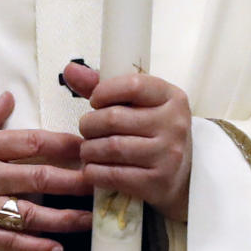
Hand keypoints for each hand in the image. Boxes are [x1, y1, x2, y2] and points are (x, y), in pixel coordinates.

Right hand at [0, 93, 89, 250]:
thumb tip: (10, 96)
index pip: (32, 143)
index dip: (64, 145)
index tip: (90, 146)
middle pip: (40, 178)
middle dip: (76, 182)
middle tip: (104, 183)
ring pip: (30, 213)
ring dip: (64, 218)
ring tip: (90, 220)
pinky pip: (6, 240)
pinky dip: (33, 247)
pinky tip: (57, 250)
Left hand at [59, 61, 191, 221]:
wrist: (179, 176)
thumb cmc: (150, 132)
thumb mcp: (136, 104)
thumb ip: (102, 86)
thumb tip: (70, 69)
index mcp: (172, 98)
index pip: (132, 84)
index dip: (104, 91)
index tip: (95, 101)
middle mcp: (175, 125)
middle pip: (114, 118)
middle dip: (88, 124)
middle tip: (86, 130)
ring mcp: (169, 155)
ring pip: (111, 147)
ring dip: (88, 149)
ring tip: (88, 149)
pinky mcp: (159, 181)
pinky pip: (113, 175)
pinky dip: (94, 171)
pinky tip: (93, 168)